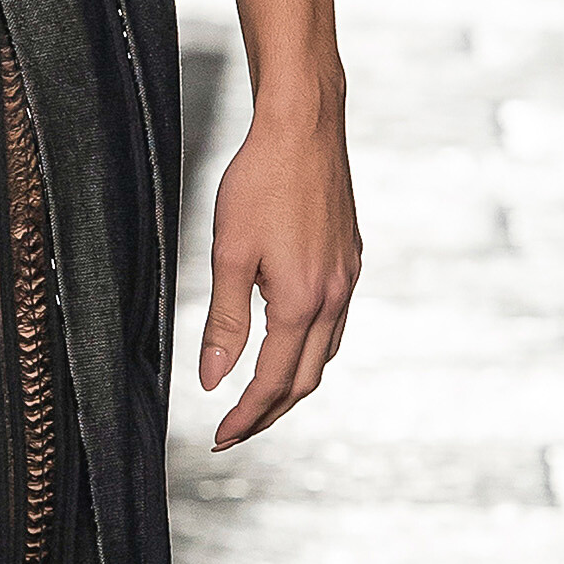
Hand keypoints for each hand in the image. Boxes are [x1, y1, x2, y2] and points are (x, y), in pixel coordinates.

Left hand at [199, 94, 361, 446]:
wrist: (304, 127)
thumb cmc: (261, 181)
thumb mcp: (229, 254)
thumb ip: (224, 322)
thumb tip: (213, 380)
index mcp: (302, 301)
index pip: (272, 381)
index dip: (245, 416)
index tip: (220, 436)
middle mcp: (334, 297)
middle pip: (305, 379)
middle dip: (269, 412)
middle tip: (235, 430)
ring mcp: (347, 278)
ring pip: (325, 353)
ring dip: (292, 384)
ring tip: (258, 398)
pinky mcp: (350, 260)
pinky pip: (335, 324)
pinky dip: (310, 349)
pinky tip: (289, 344)